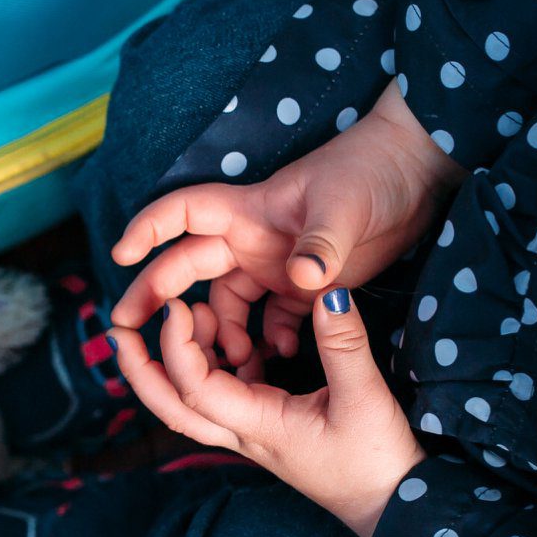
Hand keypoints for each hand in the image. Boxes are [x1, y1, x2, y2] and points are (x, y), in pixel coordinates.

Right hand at [109, 84, 463, 363]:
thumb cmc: (371, 173)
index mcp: (251, 211)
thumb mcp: (346, 208)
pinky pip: (271, 317)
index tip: (120, 255)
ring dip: (222, 334)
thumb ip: (321, 246)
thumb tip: (302, 282)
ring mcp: (278, 261)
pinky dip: (268, 339)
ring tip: (230, 365)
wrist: (416, 171)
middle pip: (191, 267)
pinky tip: (277, 357)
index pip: (184, 213)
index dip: (149, 229)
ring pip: (228, 302)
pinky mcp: (306, 284)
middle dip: (158, 298)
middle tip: (128, 332)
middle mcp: (254, 237)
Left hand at [109, 289, 424, 536]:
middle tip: (118, 327)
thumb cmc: (377, 460)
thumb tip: (328, 291)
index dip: (177, 346)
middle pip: (170, 405)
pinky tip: (231, 334)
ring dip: (174, 362)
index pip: (195, 387)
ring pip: (191, 401)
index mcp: (258, 427)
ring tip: (184, 315)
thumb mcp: (365, 397)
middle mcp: (243, 433)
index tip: (178, 305)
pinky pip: (223, 395)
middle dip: (138, 367)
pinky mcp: (266, 427)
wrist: (391, 504)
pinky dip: (213, 364)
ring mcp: (251, 433)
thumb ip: (344, 344)